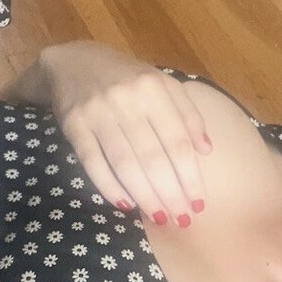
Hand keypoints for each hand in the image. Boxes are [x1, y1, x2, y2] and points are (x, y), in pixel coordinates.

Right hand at [43, 43, 212, 225]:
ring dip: (145, 196)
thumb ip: (188, 115)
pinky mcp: (74, 124)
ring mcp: (98, 112)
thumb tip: (207, 150)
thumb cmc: (129, 80)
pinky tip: (126, 205)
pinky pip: (93, 163)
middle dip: (171, 194)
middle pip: (153, 158)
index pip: (178, 142)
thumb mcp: (163, 87)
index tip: (199, 204)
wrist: (73, 61)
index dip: (190, 177)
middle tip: (182, 220)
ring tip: (161, 218)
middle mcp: (127, 99)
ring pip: (125, 164)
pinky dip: (110, 187)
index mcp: (154, 89)